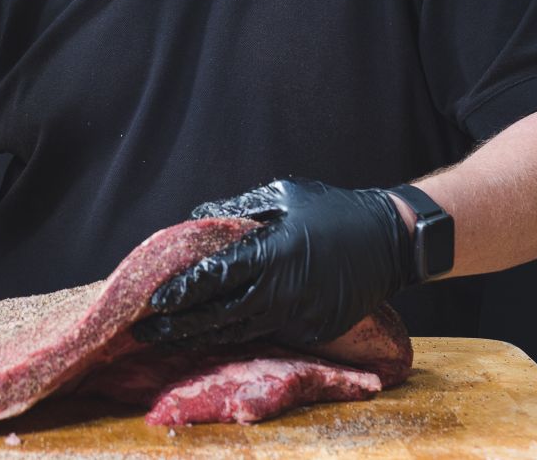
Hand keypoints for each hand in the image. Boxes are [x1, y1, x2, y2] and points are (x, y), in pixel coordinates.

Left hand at [132, 178, 410, 347]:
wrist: (391, 240)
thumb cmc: (332, 210)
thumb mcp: (283, 196)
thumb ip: (237, 209)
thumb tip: (197, 217)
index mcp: (270, 255)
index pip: (213, 278)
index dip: (181, 292)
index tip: (153, 302)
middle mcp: (280, 292)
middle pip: (218, 318)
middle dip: (179, 327)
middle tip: (146, 333)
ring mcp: (298, 317)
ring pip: (240, 333)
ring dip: (204, 338)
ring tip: (171, 340)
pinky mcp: (313, 332)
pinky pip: (270, 334)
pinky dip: (243, 334)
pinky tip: (216, 335)